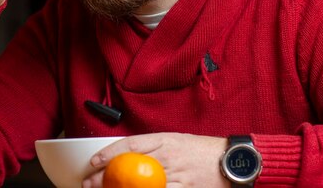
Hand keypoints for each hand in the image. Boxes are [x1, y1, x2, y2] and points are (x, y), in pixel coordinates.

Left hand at [82, 133, 228, 187]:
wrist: (233, 162)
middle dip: (106, 177)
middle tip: (89, 183)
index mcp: (166, 140)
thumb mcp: (176, 141)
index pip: (132, 145)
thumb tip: (126, 156)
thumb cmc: (203, 151)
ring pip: (143, 187)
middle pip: (131, 168)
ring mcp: (178, 177)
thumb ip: (153, 148)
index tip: (94, 161)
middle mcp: (169, 157)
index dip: (110, 153)